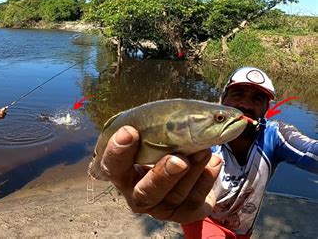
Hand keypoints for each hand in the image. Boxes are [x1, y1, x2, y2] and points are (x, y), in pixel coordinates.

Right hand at [100, 126, 221, 223]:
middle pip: (145, 193)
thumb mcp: (149, 135)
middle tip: (177, 159)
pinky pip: (196, 202)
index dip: (117, 152)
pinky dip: (206, 181)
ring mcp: (161, 208)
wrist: (179, 169)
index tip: (129, 131)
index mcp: (122, 174)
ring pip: (175, 196)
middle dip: (162, 175)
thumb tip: (173, 113)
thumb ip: (151, 128)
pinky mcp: (183, 213)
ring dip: (192, 172)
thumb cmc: (158, 146)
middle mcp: (137, 195)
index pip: (112, 167)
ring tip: (204, 151)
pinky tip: (214, 163)